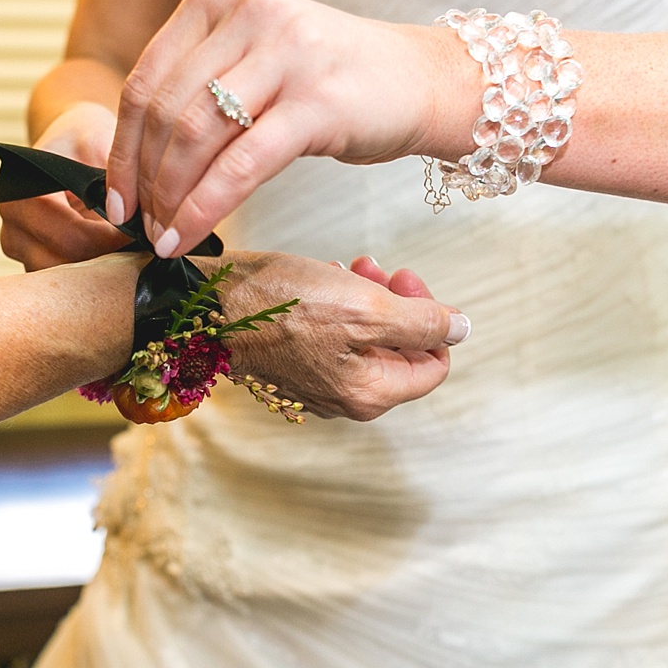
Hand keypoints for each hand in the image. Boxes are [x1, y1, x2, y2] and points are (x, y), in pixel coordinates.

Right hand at [0, 103, 133, 269]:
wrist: (69, 143)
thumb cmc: (85, 139)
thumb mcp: (102, 144)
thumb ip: (114, 179)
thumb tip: (137, 219)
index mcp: (20, 197)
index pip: (70, 239)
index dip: (110, 241)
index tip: (140, 233)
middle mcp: (12, 227)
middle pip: (64, 266)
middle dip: (105, 258)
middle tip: (140, 247)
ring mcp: (19, 249)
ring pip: (63, 282)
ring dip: (98, 271)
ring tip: (128, 250)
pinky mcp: (32, 261)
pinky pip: (64, 282)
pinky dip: (90, 274)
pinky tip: (113, 256)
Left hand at [106, 0, 474, 256]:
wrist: (426, 82)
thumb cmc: (331, 83)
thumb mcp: (256, 60)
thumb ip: (199, 85)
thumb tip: (131, 159)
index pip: (146, 78)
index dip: (120, 148)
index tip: (113, 198)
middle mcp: (252, 11)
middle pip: (166, 110)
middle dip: (144, 180)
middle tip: (139, 226)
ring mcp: (288, 52)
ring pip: (197, 137)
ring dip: (170, 199)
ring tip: (165, 236)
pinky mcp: (318, 101)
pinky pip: (242, 165)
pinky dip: (205, 208)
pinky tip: (188, 237)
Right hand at [213, 253, 466, 421]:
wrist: (205, 305)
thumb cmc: (279, 305)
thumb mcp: (365, 305)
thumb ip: (421, 322)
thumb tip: (462, 330)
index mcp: (370, 394)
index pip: (434, 364)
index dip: (431, 318)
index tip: (405, 280)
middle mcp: (345, 400)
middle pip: (401, 351)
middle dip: (397, 303)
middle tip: (378, 268)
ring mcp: (317, 385)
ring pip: (367, 340)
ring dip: (368, 298)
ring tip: (349, 268)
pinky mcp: (293, 366)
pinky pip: (334, 338)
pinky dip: (338, 306)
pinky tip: (323, 281)